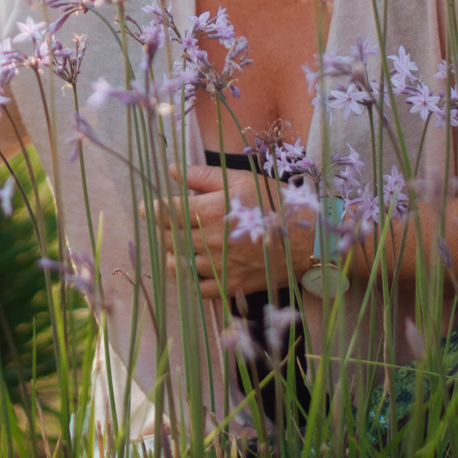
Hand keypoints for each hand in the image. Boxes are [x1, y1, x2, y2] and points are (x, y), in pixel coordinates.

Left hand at [147, 164, 313, 299]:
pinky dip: (190, 277)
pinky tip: (196, 266)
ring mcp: (219, 266)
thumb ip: (202, 176)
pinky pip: (197, 287)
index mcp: (210, 211)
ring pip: (178, 264)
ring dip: (174, 253)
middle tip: (172, 223)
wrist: (308, 239)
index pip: (165, 212)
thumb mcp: (240, 180)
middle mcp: (210, 240)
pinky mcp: (229, 284)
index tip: (148, 208)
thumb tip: (171, 170)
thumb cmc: (275, 203)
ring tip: (183, 244)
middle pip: (168, 238)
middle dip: (164, 230)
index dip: (151, 209)